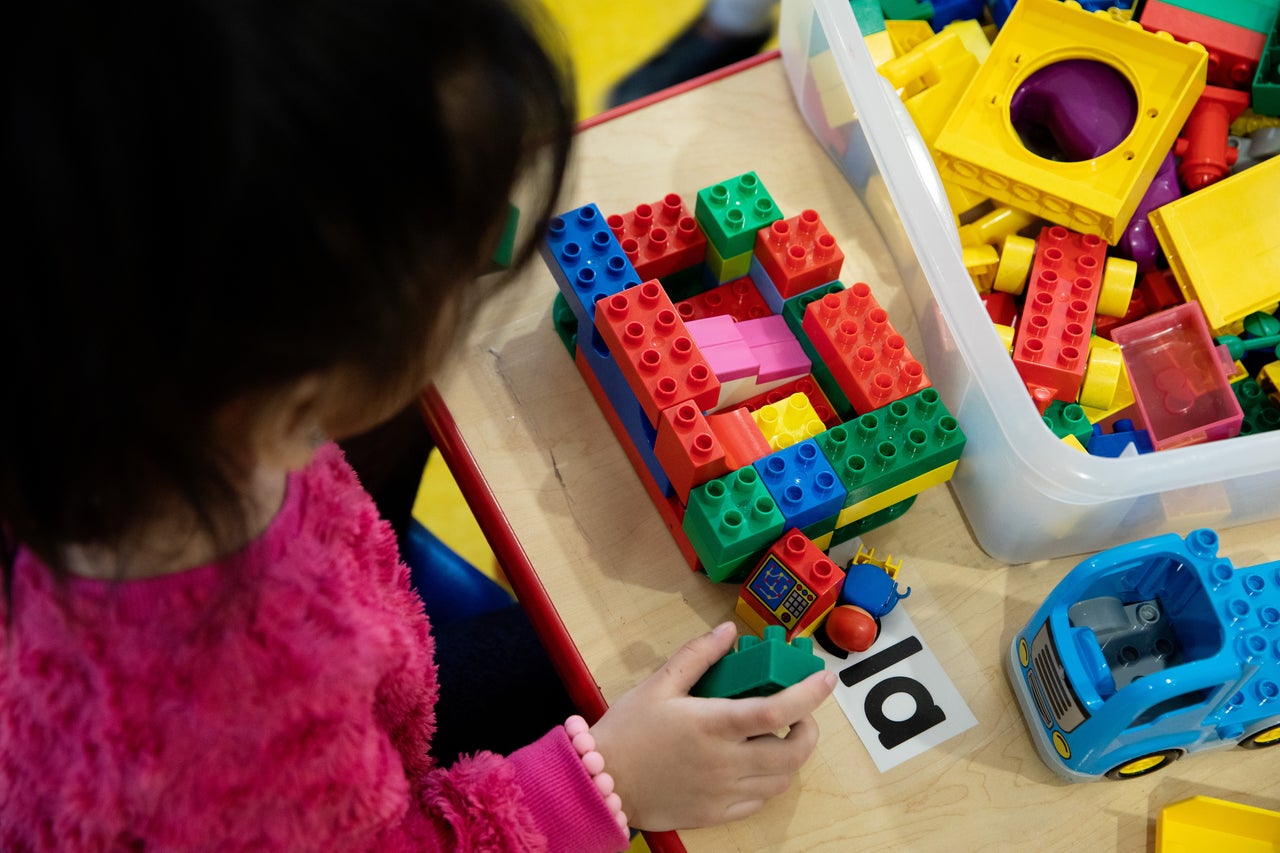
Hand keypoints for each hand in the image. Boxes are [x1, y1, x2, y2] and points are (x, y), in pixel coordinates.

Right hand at [589, 621, 835, 830]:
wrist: (599, 783)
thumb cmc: (627, 730)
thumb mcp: (658, 684)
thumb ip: (698, 655)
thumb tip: (729, 631)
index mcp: (713, 724)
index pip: (778, 710)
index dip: (810, 695)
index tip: (826, 679)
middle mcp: (725, 762)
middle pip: (792, 752)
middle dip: (809, 730)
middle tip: (800, 714)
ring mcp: (723, 792)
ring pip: (781, 780)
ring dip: (791, 757)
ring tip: (778, 737)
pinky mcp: (717, 814)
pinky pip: (760, 800)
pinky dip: (769, 781)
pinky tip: (755, 764)